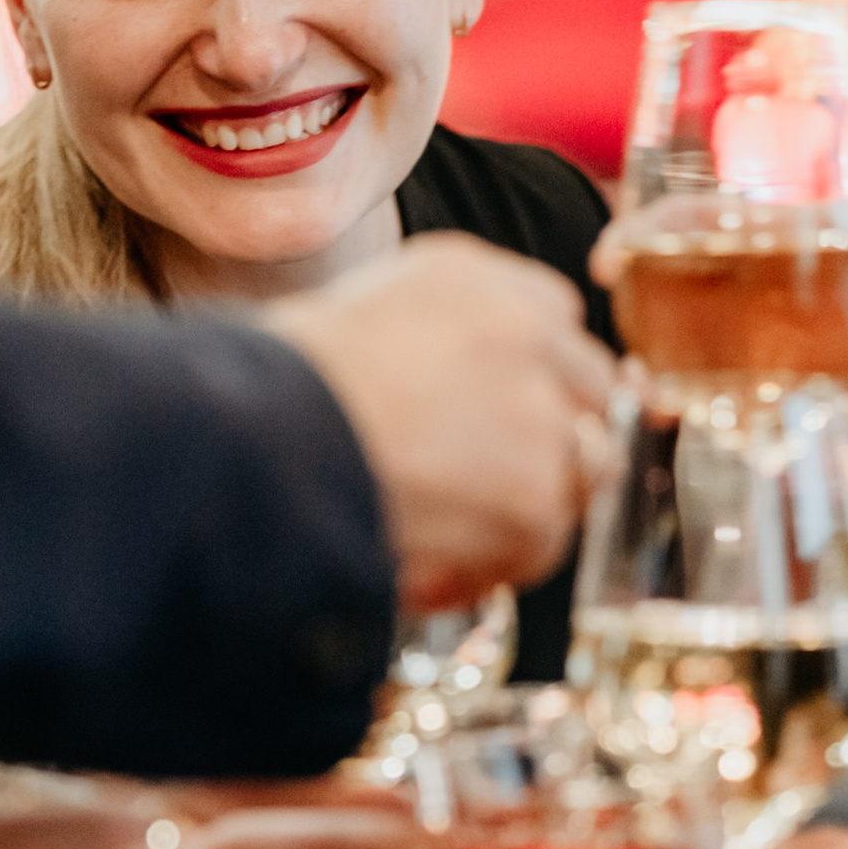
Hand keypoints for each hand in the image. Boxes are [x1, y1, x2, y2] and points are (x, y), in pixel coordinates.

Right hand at [266, 233, 612, 609]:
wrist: (258, 443)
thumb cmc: (266, 389)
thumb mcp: (346, 318)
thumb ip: (422, 338)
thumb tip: (439, 397)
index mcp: (470, 275)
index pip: (550, 317)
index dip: (532, 376)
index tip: (504, 413)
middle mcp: (521, 331)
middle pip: (589, 390)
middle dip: (551, 439)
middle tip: (491, 485)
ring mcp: (538, 413)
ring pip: (579, 470)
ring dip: (525, 506)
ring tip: (451, 536)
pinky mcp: (533, 495)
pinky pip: (544, 544)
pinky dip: (492, 568)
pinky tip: (431, 574)